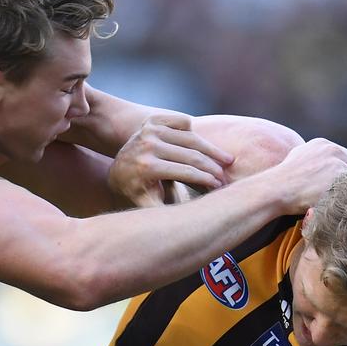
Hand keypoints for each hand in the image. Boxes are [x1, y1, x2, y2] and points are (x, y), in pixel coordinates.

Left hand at [107, 113, 232, 206]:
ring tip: (227, 159)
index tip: (221, 186)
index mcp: (147, 167)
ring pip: (190, 136)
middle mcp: (147, 145)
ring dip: (211, 148)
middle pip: (191, 154)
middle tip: (227, 175)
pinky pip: (182, 122)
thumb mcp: (148, 206)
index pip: (186, 171)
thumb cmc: (139, 193)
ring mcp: (149, 130)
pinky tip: (202, 145)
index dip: (207, 179)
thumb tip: (190, 225)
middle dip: (213, 166)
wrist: (118, 170)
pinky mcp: (152, 120)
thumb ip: (166, 214)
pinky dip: (194, 131)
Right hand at [271, 138, 346, 213]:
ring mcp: (338, 161)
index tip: (341, 184)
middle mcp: (332, 149)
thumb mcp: (297, 158)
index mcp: (322, 144)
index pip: (346, 157)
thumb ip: (313, 158)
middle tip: (344, 194)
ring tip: (340, 200)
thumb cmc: (282, 180)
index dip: (345, 171)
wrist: (276, 189)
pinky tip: (339, 202)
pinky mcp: (341, 174)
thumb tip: (319, 165)